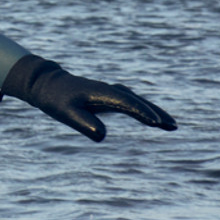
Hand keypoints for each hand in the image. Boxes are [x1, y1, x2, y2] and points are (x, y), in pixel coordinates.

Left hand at [0, 55, 176, 141]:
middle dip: (155, 112)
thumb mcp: (66, 113)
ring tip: (171, 125)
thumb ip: (83, 123)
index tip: (156, 122)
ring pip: (136, 101)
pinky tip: (152, 119)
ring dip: (154, 111)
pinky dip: (143, 109)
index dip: (141, 111)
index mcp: (100, 92)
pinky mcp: (108, 96)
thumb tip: (102, 136)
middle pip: (137, 100)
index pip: (126, 102)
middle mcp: (108, 90)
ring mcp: (109, 92)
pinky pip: (131, 102)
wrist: (47, 84)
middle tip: (173, 125)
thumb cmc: (56, 100)